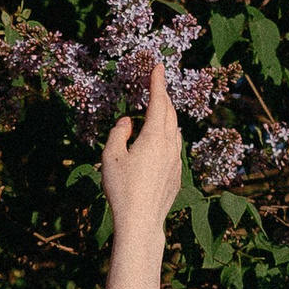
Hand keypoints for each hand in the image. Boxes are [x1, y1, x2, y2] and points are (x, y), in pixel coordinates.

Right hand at [101, 59, 183, 240]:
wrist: (141, 222)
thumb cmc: (122, 189)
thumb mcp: (111, 157)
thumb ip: (118, 133)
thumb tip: (128, 122)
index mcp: (154, 137)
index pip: (158, 101)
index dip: (158, 82)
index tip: (158, 65)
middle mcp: (170, 145)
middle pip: (170, 113)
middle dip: (163, 95)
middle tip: (157, 83)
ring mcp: (176, 160)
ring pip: (175, 129)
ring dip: (167, 115)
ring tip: (158, 109)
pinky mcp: (177, 174)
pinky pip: (175, 146)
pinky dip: (168, 134)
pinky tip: (162, 139)